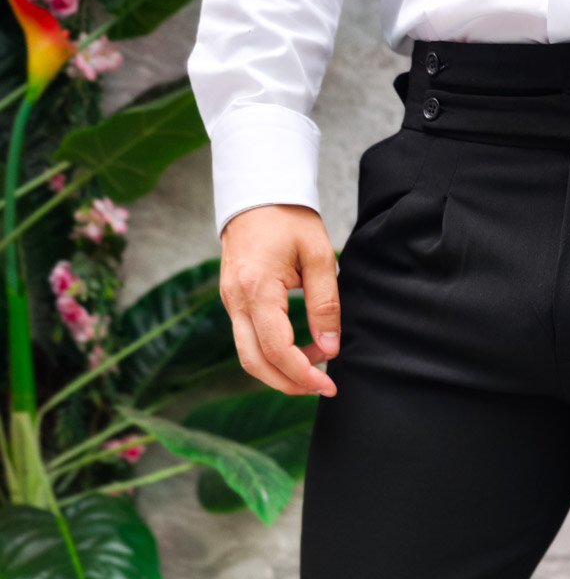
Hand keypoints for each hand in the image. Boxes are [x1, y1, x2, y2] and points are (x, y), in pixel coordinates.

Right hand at [219, 204, 339, 396]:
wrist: (257, 192)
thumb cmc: (288, 218)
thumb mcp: (319, 257)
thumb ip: (326, 304)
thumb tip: (331, 348)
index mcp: (256, 288)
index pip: (277, 349)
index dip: (303, 375)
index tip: (329, 385)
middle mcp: (235, 299)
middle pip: (256, 363)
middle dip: (290, 384)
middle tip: (323, 387)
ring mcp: (230, 301)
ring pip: (249, 356)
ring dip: (281, 372)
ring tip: (316, 367)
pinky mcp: (233, 301)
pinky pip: (249, 340)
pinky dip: (274, 355)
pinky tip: (302, 349)